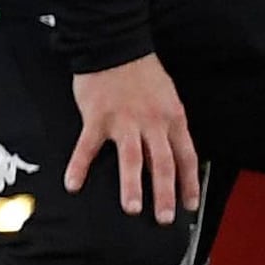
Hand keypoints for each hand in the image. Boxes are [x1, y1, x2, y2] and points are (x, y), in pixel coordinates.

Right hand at [68, 55, 202, 220]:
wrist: (116, 46)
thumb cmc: (143, 74)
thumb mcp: (168, 98)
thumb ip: (169, 127)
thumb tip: (175, 155)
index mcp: (173, 118)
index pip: (186, 156)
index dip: (189, 182)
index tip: (191, 205)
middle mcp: (152, 122)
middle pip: (163, 163)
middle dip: (165, 193)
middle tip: (165, 218)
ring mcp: (125, 121)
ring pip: (132, 158)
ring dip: (132, 185)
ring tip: (133, 208)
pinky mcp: (98, 117)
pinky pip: (88, 147)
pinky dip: (79, 166)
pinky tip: (73, 185)